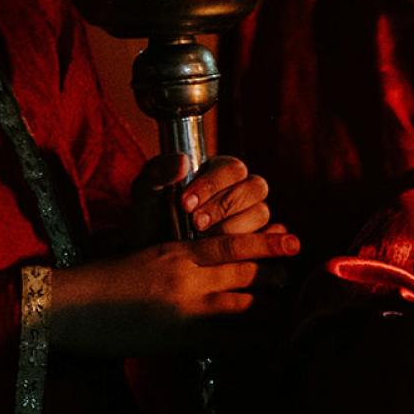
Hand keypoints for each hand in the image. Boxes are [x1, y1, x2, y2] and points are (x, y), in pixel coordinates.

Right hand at [49, 228, 299, 357]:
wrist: (66, 308)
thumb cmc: (103, 280)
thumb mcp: (145, 251)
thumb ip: (181, 251)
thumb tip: (214, 251)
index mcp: (177, 250)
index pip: (233, 243)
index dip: (268, 242)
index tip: (293, 239)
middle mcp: (185, 276)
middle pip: (246, 273)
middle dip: (274, 277)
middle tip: (291, 279)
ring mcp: (184, 309)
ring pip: (244, 305)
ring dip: (269, 308)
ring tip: (285, 309)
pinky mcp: (179, 339)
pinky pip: (228, 341)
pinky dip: (252, 342)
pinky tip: (268, 344)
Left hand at [131, 154, 271, 245]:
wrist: (153, 251)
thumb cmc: (152, 217)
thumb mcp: (147, 192)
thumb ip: (159, 172)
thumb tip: (182, 161)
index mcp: (221, 170)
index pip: (233, 168)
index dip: (213, 184)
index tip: (186, 203)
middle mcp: (241, 190)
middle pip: (255, 188)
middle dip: (224, 206)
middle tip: (196, 222)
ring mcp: (251, 215)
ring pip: (261, 212)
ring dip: (234, 226)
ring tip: (205, 238)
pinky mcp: (254, 240)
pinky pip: (266, 238)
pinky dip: (258, 241)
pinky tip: (237, 251)